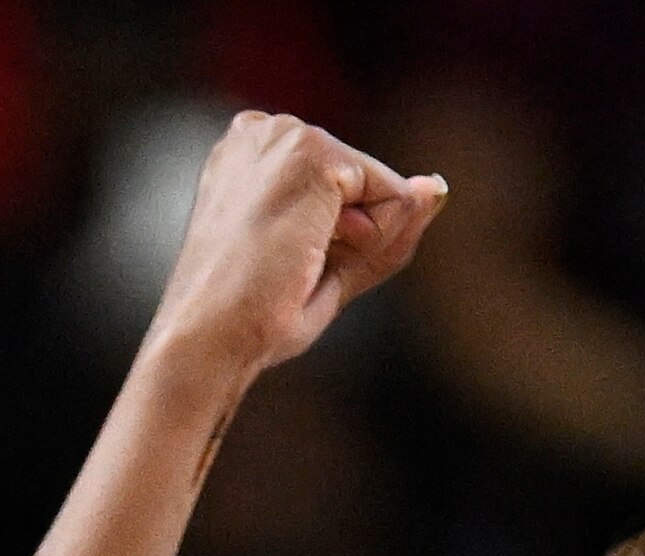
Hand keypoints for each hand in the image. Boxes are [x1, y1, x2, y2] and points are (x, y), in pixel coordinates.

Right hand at [139, 111, 447, 390]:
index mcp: (249, 151)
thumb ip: (383, 226)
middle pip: (363, 181)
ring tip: (292, 259)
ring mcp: (289, 136)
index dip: (330, 237)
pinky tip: (309, 252)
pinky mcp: (315, 155)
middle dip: (348, 234)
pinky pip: (393, 197)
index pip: (341, 185)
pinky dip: (369, 238)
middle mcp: (263, 129)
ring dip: (356, 239)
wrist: (210, 337)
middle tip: (287, 268)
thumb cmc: (250, 316)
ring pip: (380, 188)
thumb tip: (435, 187)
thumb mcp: (326, 265)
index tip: (277, 262)